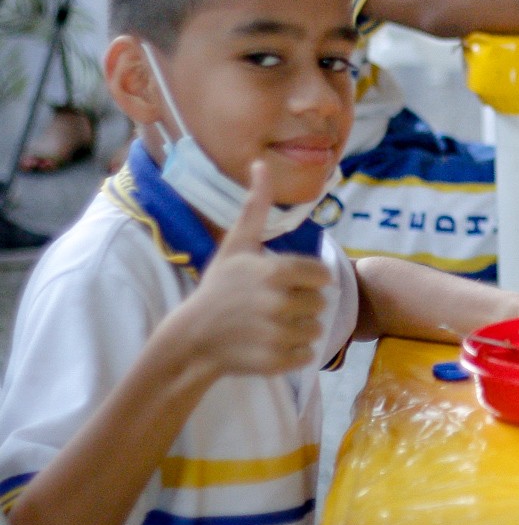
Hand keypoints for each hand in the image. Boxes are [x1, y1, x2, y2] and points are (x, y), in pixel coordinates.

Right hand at [170, 161, 331, 378]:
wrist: (189, 339)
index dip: (307, 280)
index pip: (323, 276)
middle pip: (321, 304)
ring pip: (316, 330)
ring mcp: (276, 334)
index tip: (285, 284)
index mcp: (276, 272)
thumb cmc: (217, 288)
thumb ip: (255, 206)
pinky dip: (293, 354)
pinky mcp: (274, 362)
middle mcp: (279, 303)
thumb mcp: (236, 245)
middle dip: (302, 305)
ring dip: (299, 330)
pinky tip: (269, 345)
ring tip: (270, 326)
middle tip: (272, 307)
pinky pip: (306, 356)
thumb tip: (261, 163)